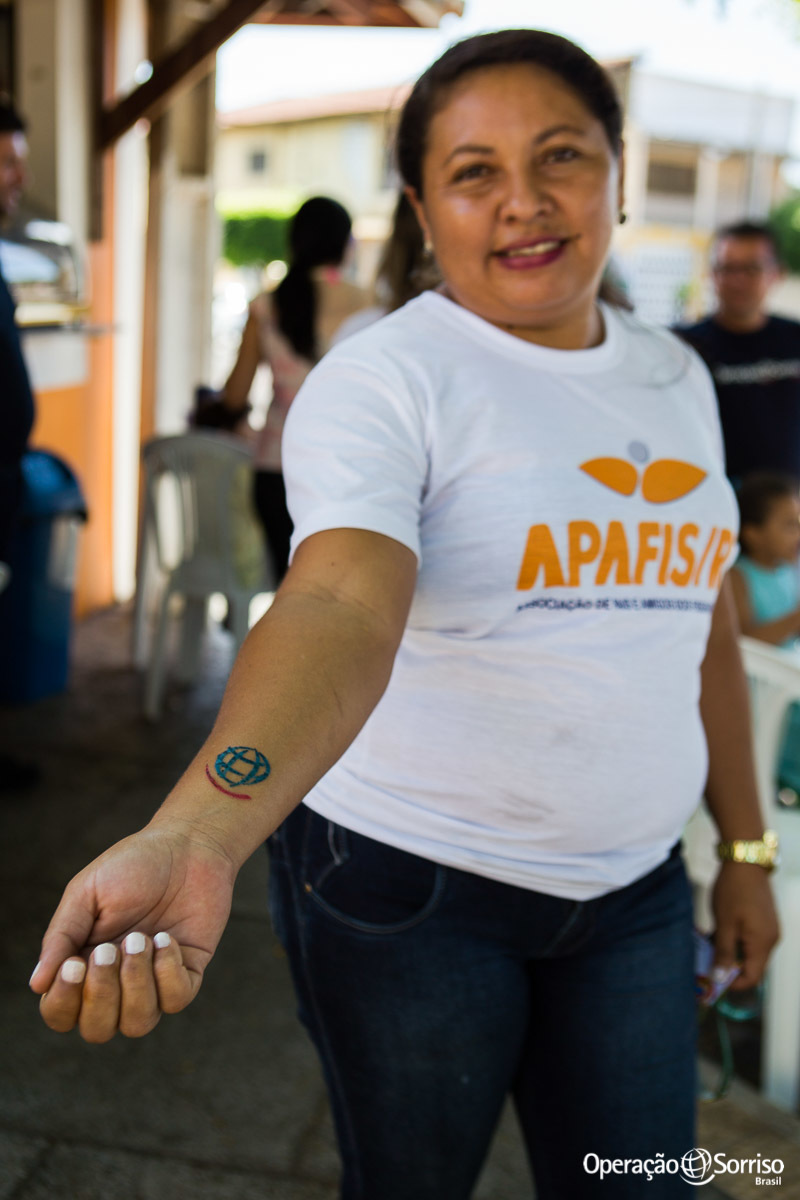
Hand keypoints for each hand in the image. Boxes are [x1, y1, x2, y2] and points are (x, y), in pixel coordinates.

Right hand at [29, 825, 235, 1041]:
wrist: (186, 845)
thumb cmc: (132, 865)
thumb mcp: (86, 893)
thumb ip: (61, 937)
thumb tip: (37, 985)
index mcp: (83, 965)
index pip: (61, 1013)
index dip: (63, 1001)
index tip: (76, 963)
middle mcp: (117, 982)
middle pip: (97, 1029)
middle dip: (101, 993)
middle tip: (110, 948)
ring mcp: (153, 982)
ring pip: (137, 1024)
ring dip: (135, 984)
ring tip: (141, 939)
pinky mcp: (187, 974)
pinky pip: (175, 1000)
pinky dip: (167, 972)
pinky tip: (165, 938)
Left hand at [711, 862, 779, 989]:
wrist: (745, 861)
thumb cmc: (733, 891)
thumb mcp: (724, 923)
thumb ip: (723, 952)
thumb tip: (719, 977)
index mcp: (763, 943)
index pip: (753, 977)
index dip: (733, 982)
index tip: (713, 978)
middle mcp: (770, 939)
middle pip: (751, 966)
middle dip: (728, 966)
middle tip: (706, 959)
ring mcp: (768, 929)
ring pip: (748, 951)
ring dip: (729, 950)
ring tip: (708, 941)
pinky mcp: (764, 920)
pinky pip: (750, 938)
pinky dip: (734, 939)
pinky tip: (718, 929)